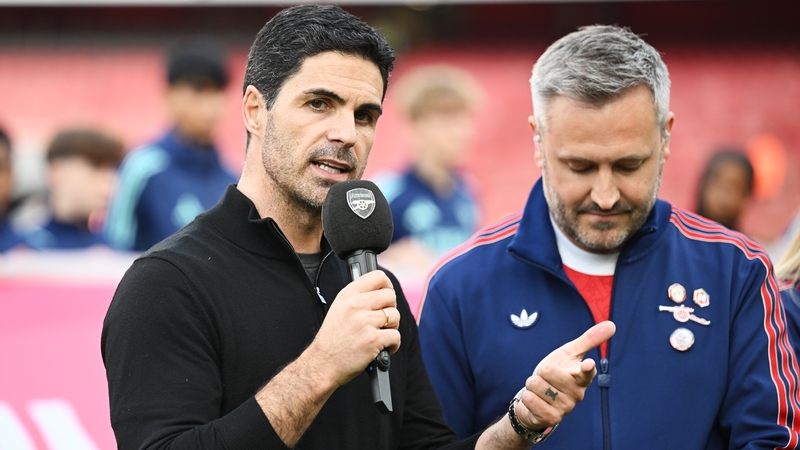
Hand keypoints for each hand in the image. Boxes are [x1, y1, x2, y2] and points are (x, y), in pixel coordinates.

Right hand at [306, 270, 400, 387]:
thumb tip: (382, 291)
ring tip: (380, 335)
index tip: (386, 297)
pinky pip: (396, 336)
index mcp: (348, 295)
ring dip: (392, 328)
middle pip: (390, 296)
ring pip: (395, 316)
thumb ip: (358, 298)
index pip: (378, 276)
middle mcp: (356, 305)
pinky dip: (393, 345)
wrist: (322, 364)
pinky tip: (382, 348)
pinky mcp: (373, 339)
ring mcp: (365, 322)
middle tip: (382, 321)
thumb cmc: (332, 340)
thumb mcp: (339, 309)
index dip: (387, 286)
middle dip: (390, 309)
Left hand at [515, 321, 615, 429]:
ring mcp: (565, 408)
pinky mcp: (552, 419)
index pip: (586, 373)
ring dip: (533, 384)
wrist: (538, 397)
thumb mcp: (569, 353)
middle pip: (550, 372)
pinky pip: (530, 399)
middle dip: (541, 371)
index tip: (587, 364)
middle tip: (546, 377)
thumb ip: (589, 340)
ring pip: (537, 385)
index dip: (586, 368)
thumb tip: (612, 324)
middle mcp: (576, 394)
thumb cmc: (555, 372)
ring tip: (540, 389)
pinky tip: (536, 400)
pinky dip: (528, 397)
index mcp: (582, 377)